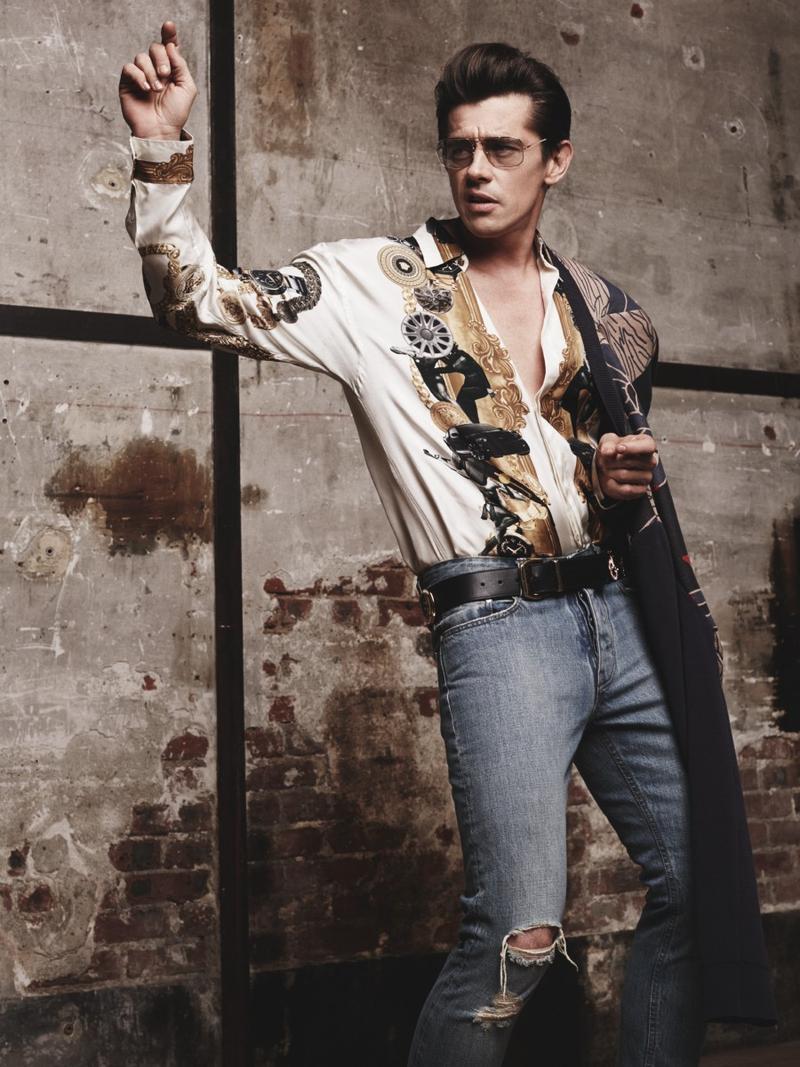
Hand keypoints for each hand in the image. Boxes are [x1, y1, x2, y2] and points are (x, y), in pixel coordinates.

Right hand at [119, 20, 196, 138]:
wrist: (161, 131)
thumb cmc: (175, 114)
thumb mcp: (187, 88)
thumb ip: (180, 65)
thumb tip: (170, 46)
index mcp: (171, 70)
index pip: (168, 47)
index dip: (169, 35)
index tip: (169, 25)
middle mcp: (155, 69)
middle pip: (155, 48)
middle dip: (161, 59)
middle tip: (165, 75)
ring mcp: (141, 75)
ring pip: (142, 57)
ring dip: (151, 72)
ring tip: (156, 90)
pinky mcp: (128, 83)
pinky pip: (129, 67)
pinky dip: (138, 76)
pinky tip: (145, 89)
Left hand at [595, 432, 658, 499]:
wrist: (608, 467)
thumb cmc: (613, 452)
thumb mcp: (608, 441)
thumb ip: (608, 444)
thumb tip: (608, 451)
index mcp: (646, 444)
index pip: (648, 446)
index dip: (633, 448)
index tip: (618, 448)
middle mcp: (650, 461)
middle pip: (631, 461)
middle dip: (612, 461)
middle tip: (605, 460)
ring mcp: (647, 476)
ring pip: (624, 475)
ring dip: (610, 473)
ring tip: (608, 469)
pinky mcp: (642, 489)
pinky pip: (626, 489)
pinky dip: (613, 485)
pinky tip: (611, 480)